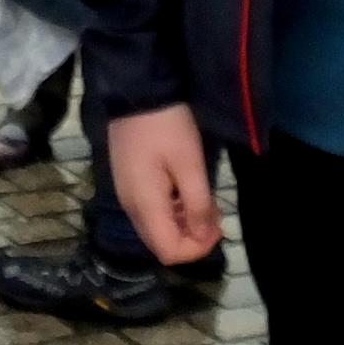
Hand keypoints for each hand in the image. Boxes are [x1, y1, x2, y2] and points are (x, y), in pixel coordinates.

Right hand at [108, 103, 222, 265]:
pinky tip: (184, 191)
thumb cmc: (167, 127)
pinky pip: (150, 211)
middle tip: (213, 214)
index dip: (197, 249)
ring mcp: (127, 194)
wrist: (136, 92)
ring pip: (155, 228)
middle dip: (191, 238)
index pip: (169, 252)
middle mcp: (131, 206)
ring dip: (182, 225)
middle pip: (160, 244)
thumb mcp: (190, 164)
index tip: (217, 226)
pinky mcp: (128, 182)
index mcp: (145, 205)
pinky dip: (171, 211)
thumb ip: (197, 205)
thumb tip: (203, 236)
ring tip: (203, 201)